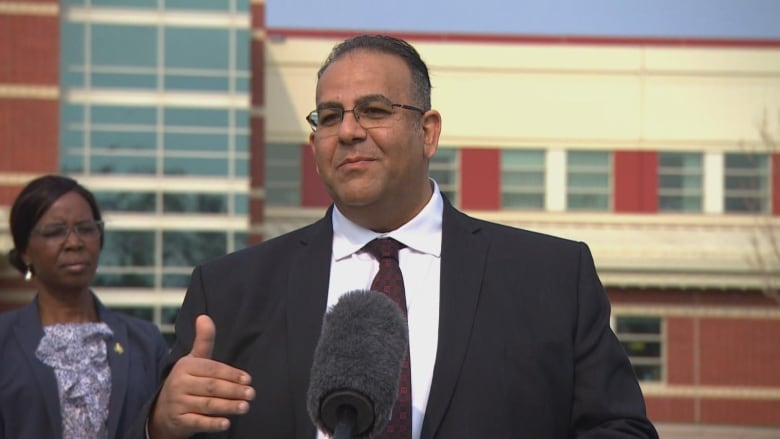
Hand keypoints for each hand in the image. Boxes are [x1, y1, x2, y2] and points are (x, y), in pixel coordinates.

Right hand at [149, 314, 254, 438]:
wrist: (162, 411)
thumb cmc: (185, 382)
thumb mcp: (193, 360)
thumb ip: (203, 341)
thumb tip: (204, 317)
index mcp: (186, 367)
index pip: (211, 369)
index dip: (231, 374)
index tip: (248, 379)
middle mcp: (180, 384)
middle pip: (211, 387)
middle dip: (233, 390)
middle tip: (251, 393)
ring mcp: (178, 403)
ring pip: (207, 405)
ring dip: (227, 406)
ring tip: (245, 407)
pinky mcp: (179, 421)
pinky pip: (197, 422)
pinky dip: (212, 423)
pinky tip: (226, 422)